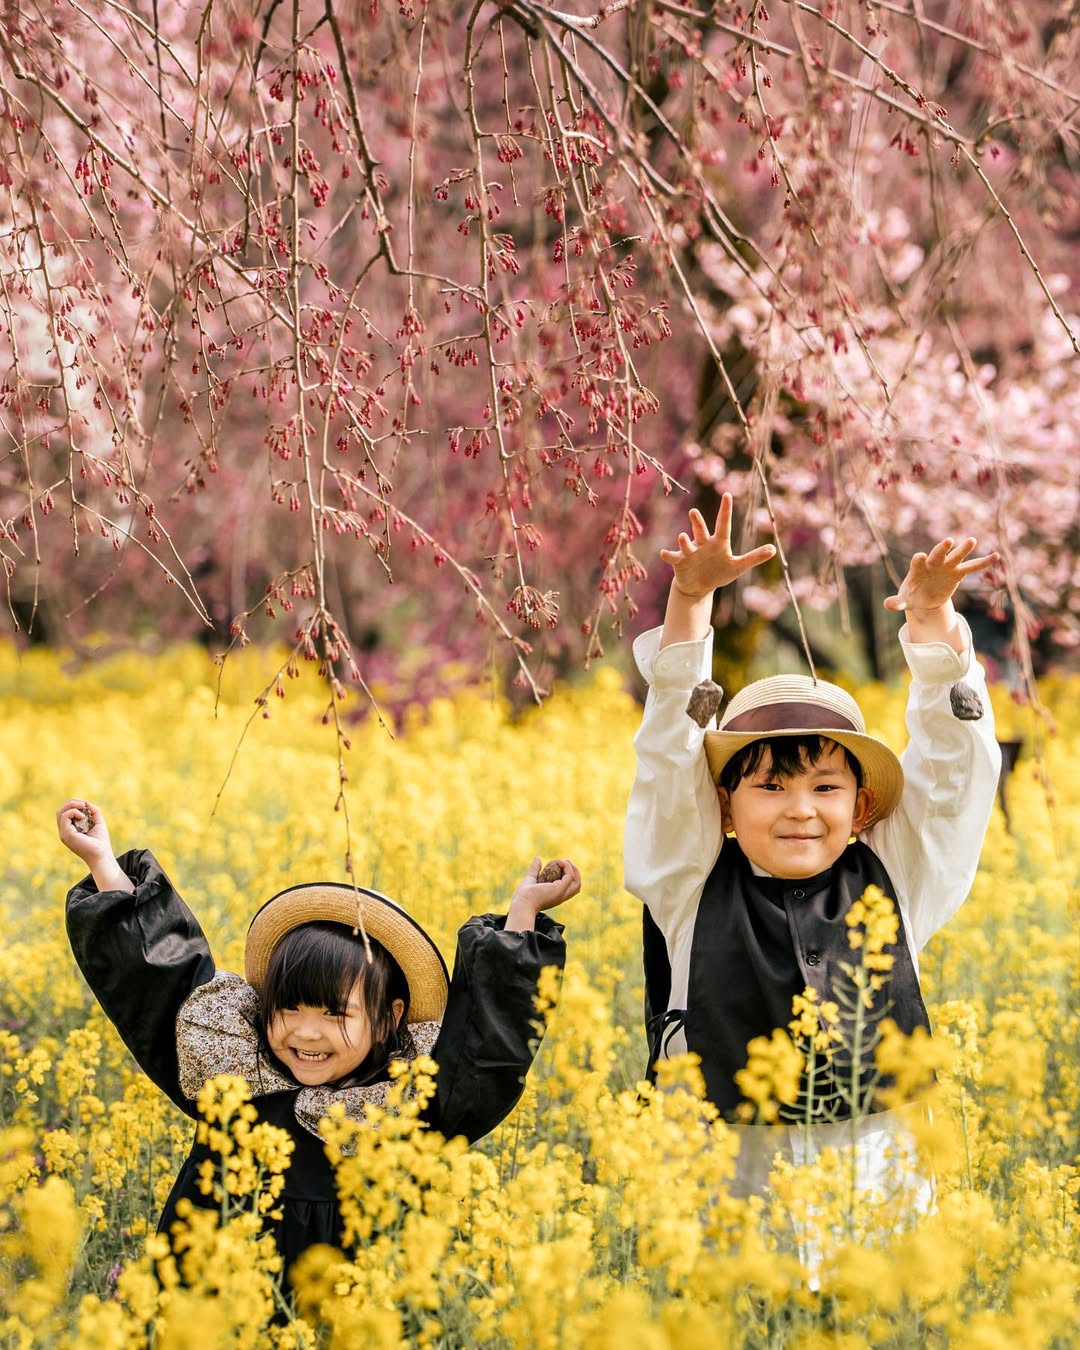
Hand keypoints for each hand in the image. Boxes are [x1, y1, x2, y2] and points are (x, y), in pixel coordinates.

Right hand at [56, 799, 132, 892]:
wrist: (102, 855)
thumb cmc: (100, 842)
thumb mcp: (98, 822)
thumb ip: (93, 811)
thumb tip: (86, 802)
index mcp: (70, 829)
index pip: (65, 812)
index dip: (74, 804)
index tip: (86, 805)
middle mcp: (65, 831)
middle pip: (60, 810)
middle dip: (71, 802)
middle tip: (83, 804)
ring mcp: (64, 833)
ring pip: (60, 812)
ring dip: (72, 805)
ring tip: (83, 806)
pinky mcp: (67, 834)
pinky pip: (65, 817)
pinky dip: (74, 812)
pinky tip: (83, 816)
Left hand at [505, 857, 581, 932]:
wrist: (521, 903)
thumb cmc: (524, 895)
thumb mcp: (531, 878)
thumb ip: (535, 869)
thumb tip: (538, 858)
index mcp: (555, 896)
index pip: (570, 888)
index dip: (569, 876)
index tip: (559, 865)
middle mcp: (561, 897)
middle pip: (577, 886)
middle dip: (574, 872)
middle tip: (565, 862)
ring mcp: (562, 893)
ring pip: (577, 883)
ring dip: (573, 869)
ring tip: (564, 861)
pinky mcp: (560, 889)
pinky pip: (570, 876)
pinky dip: (567, 867)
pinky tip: (558, 861)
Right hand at [661, 495, 775, 600]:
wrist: (699, 585)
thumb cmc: (719, 572)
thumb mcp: (737, 567)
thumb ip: (754, 557)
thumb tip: (774, 549)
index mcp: (718, 543)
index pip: (724, 524)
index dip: (725, 511)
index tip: (727, 494)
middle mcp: (703, 543)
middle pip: (701, 530)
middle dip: (697, 522)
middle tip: (694, 512)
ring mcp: (690, 552)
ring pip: (686, 543)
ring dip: (684, 541)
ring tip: (683, 537)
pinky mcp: (679, 561)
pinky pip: (672, 556)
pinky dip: (668, 555)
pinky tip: (664, 553)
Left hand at [883, 538, 997, 616]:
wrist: (924, 598)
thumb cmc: (912, 596)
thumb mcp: (904, 601)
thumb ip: (896, 602)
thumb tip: (887, 605)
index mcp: (918, 569)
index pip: (918, 562)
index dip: (919, 560)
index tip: (920, 557)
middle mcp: (933, 564)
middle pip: (938, 554)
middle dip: (942, 548)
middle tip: (948, 541)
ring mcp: (946, 567)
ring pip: (956, 556)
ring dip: (963, 549)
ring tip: (972, 540)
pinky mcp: (957, 573)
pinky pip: (972, 567)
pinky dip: (983, 562)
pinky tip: (995, 556)